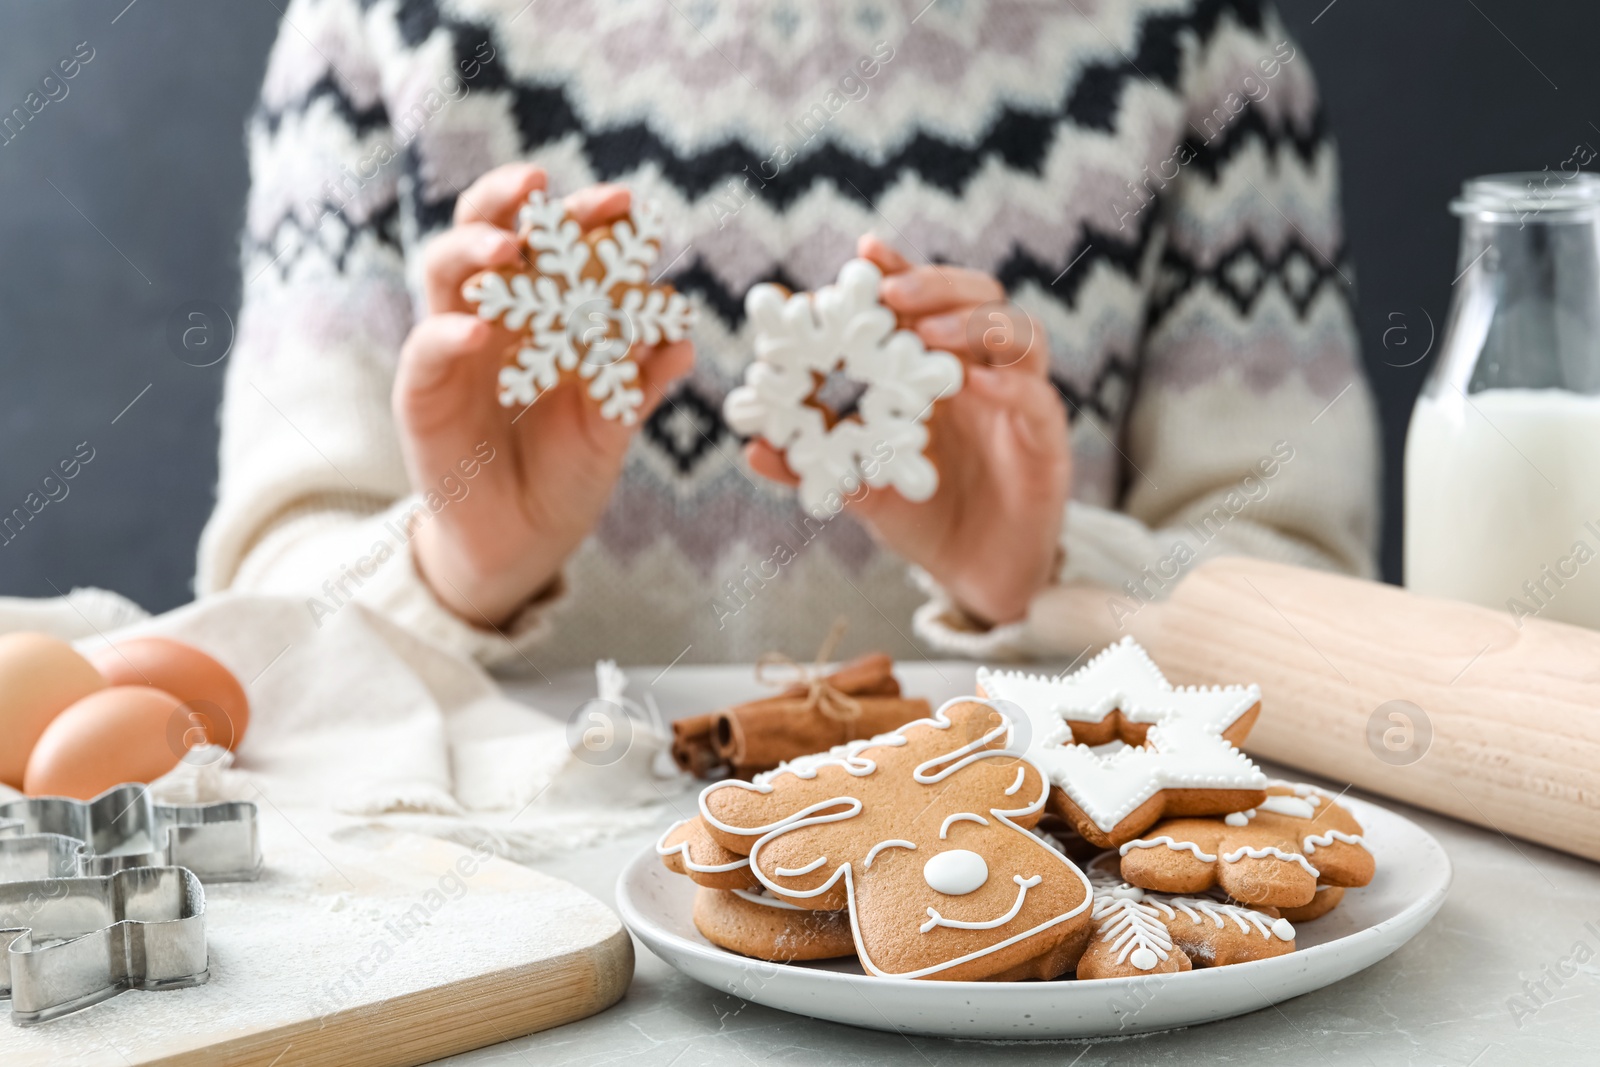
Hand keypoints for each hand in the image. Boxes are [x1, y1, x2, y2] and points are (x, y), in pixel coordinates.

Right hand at [395, 163, 694, 627]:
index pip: (555, 244)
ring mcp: (451, 348)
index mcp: (542, 310)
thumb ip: (639, 383)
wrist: (524, 540)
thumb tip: (681, 342)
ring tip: (509, 247)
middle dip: (510, 199)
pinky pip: (427, 350)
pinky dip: (449, 335)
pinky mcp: (422, 391)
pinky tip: (478, 333)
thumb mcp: (612, 425)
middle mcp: (492, 314)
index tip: (623, 202)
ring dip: (473, 248)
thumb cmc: (568, 470)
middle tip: (540, 183)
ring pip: (444, 272)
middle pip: (489, 233)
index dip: (583, 217)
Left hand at [746, 236, 1070, 625]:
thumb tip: (752, 449)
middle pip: (980, 299)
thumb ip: (816, 463)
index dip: (899, 269)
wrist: (974, 573)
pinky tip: (977, 385)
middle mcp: (982, 371)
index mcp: (937, 368)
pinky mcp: (1045, 437)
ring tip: (930, 334)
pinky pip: (1037, 397)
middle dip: (937, 285)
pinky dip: (1010, 384)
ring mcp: (1018, 399)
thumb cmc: (921, 516)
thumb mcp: (862, 487)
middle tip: (894, 294)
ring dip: (975, 325)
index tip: (865, 252)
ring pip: (1020, 334)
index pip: (924, 303)